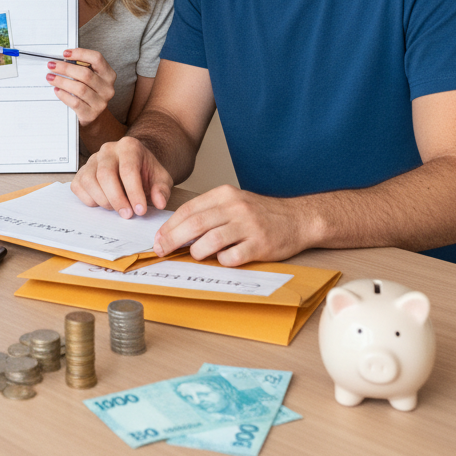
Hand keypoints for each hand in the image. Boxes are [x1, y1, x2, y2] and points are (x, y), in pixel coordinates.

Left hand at [47, 48, 115, 126]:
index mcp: (108, 75)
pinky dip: (64, 95)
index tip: (65, 53)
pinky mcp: (91, 114)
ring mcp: (100, 103)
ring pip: (80, 89)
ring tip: (51, 77)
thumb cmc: (88, 92)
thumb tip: (62, 59)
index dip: (80, 53)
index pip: (97, 58)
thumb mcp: (89, 78)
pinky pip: (75, 102)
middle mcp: (107, 89)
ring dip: (62, 81)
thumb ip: (80, 67)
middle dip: (66, 68)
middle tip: (52, 65)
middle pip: (86, 74)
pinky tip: (57, 90)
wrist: (92, 116)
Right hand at [70, 135, 173, 217]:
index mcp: (129, 146)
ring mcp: (92, 160)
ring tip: (117, 208)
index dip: (134, 192)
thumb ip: (162, 190)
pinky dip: (89, 200)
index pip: (128, 169)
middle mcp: (107, 150)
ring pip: (89, 181)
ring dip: (103, 201)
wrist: (134, 165)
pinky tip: (103, 203)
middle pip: (105, 174)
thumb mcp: (161, 179)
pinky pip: (78, 187)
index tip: (140, 211)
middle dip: (117, 199)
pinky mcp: (81, 171)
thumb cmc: (146, 172)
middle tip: (128, 214)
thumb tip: (159, 203)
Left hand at [153, 185, 309, 264]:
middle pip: (195, 224)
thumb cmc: (259, 213)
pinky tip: (223, 258)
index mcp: (224, 195)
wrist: (297, 219)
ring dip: (197, 251)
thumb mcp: (233, 203)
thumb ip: (208, 213)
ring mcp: (248, 226)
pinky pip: (232, 256)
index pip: (189, 210)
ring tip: (196, 254)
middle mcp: (235, 207)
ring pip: (211, 241)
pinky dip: (222, 260)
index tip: (158, 238)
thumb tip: (176, 231)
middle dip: (173, 240)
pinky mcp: (260, 245)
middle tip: (161, 251)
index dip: (169, 226)